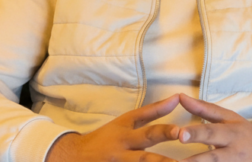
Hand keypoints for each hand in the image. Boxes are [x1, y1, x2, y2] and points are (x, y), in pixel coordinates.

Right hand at [47, 94, 181, 161]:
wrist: (72, 157)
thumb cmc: (106, 137)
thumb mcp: (126, 121)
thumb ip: (153, 111)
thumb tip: (177, 97)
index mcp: (126, 136)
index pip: (149, 133)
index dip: (165, 131)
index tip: (179, 131)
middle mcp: (122, 153)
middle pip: (145, 158)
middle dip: (162, 161)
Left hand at [177, 93, 251, 161]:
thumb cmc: (245, 135)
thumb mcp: (230, 119)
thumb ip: (204, 110)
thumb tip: (180, 97)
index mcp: (232, 131)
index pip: (212, 128)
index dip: (197, 131)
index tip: (180, 134)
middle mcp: (233, 148)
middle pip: (213, 152)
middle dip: (197, 152)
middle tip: (182, 141)